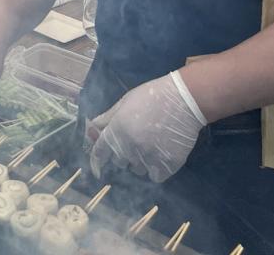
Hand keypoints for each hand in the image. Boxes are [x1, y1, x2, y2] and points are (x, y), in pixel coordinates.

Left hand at [87, 72, 206, 182]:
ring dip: (140, 161)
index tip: (97, 170)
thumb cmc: (151, 97)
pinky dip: (156, 169)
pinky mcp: (166, 166)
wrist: (183, 101)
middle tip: (135, 140)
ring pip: (137, 169)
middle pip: (119, 161)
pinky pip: (154, 176)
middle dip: (123, 154)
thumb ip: (107, 118)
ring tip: (151, 144)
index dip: (96, 162)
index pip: (100, 152)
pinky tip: (161, 155)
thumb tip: (91, 130)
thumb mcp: (124, 102)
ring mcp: (148, 158)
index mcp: (117, 129)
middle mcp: (130, 146)